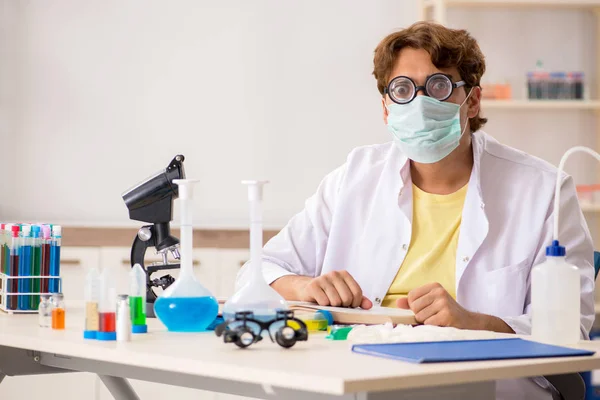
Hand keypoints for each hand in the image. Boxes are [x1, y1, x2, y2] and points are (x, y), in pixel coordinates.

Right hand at [298, 271, 371, 308]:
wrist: (308, 291)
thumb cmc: (329, 294)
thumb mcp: (345, 295)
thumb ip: (358, 300)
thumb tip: (369, 306)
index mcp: (344, 274)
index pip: (357, 292)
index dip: (355, 303)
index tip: (349, 305)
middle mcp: (334, 274)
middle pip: (347, 298)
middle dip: (343, 306)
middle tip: (337, 304)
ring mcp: (323, 278)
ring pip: (336, 301)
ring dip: (332, 307)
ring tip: (328, 303)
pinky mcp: (313, 286)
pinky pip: (324, 302)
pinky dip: (323, 307)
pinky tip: (320, 302)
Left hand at [396, 283, 514, 332]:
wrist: (470, 322)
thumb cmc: (447, 313)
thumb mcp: (431, 303)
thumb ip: (413, 302)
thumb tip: (398, 302)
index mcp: (434, 286)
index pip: (411, 297)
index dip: (414, 307)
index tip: (426, 309)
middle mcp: (439, 292)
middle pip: (414, 307)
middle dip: (420, 316)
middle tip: (434, 316)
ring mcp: (444, 303)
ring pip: (420, 317)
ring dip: (427, 322)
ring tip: (439, 320)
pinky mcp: (447, 315)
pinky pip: (429, 324)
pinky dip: (433, 327)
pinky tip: (443, 324)